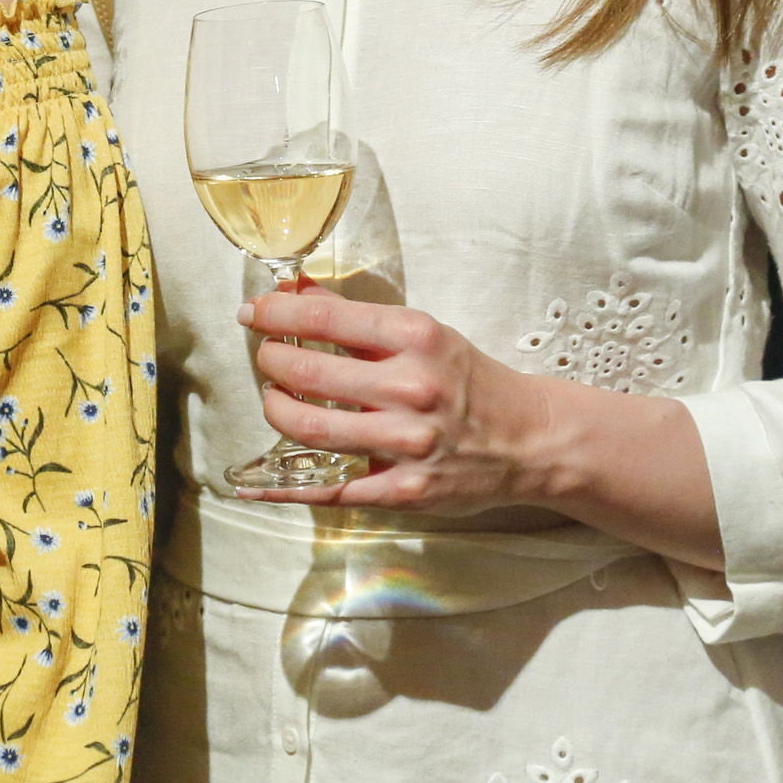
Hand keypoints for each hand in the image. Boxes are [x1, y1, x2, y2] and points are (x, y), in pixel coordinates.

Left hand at [233, 285, 554, 512]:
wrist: (529, 439)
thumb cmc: (468, 380)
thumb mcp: (424, 334)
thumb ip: (357, 318)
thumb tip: (295, 292)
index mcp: (415, 338)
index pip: (325, 320)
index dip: (276, 315)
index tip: (253, 313)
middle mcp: (410, 388)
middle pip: (307, 375)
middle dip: (270, 363)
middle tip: (266, 358)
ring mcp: (406, 444)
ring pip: (310, 431)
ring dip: (276, 411)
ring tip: (275, 400)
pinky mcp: (402, 490)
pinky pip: (328, 490)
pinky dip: (283, 486)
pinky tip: (254, 480)